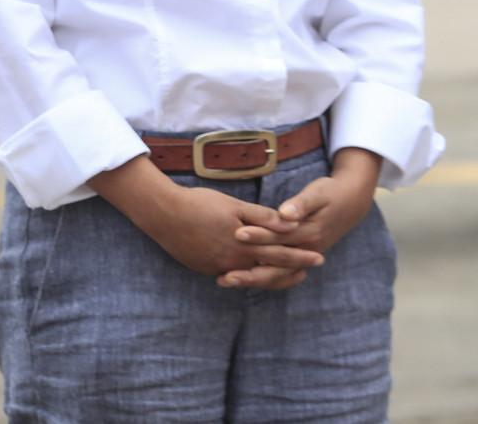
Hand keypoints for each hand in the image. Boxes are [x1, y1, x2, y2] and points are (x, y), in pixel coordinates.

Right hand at [91, 155, 319, 287]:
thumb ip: (263, 217)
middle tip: (309, 271)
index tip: (318, 258)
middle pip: (269, 267)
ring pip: (250, 275)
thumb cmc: (198, 204)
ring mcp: (218, 266)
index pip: (280, 252)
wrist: (162, 214)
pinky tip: (248, 274)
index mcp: (245, 244)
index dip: (300, 255)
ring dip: (268, 275)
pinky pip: (229, 274)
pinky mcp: (204, 267)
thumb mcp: (233, 206)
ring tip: (282, 275)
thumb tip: (291, 223)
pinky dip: (243, 276)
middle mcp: (234, 260)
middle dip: (291, 268)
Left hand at [230, 148, 381, 276]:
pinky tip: (238, 279)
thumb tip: (286, 214)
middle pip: (276, 265)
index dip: (258, 237)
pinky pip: (280, 273)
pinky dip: (261, 278)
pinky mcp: (299, 258)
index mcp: (309, 233)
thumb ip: (300, 205)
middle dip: (250, 272)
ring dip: (252, 279)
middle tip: (223, 276)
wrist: (351, 203)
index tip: (236, 235)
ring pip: (277, 274)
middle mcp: (307, 250)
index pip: (279, 238)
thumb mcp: (317, 194)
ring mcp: (304, 257)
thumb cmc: (330, 194)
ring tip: (224, 281)